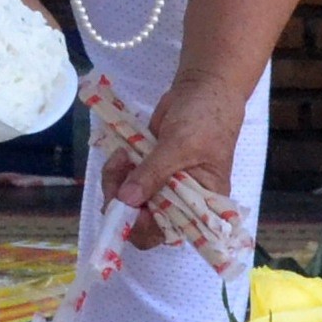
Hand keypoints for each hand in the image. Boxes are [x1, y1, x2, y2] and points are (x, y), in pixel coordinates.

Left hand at [112, 69, 251, 250]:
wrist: (202, 90)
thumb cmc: (205, 118)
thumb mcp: (181, 144)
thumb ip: (154, 172)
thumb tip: (126, 200)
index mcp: (199, 205)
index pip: (167, 232)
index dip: (141, 226)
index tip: (125, 206)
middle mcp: (178, 203)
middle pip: (140, 222)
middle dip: (122, 204)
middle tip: (116, 174)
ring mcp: (160, 188)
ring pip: (127, 204)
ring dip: (116, 183)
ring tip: (121, 157)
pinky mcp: (147, 172)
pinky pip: (124, 184)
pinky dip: (117, 172)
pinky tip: (121, 154)